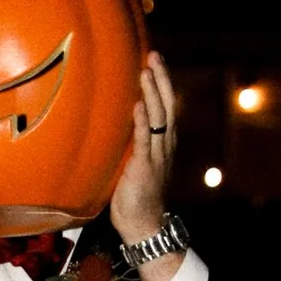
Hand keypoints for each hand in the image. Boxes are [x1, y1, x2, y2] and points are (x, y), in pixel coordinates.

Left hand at [108, 53, 177, 244]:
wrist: (144, 224)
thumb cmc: (135, 196)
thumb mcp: (133, 164)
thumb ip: (129, 144)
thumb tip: (112, 126)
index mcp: (163, 144)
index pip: (167, 107)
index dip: (163, 84)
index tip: (155, 62)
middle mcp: (164, 146)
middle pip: (168, 105)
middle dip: (162, 80)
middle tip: (154, 55)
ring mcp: (156, 156)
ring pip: (159, 118)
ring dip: (153, 93)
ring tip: (146, 71)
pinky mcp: (144, 167)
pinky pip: (145, 140)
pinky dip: (143, 122)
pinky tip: (139, 105)